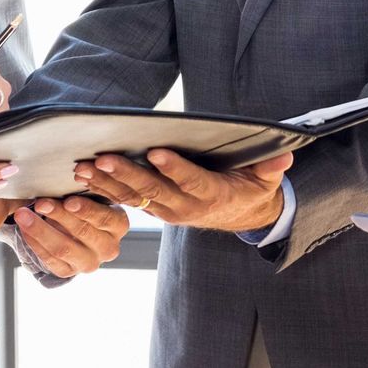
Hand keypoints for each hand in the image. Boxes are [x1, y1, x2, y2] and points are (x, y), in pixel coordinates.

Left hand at [13, 196, 130, 277]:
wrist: (79, 233)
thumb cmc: (86, 206)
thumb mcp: (93, 195)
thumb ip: (87, 188)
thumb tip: (72, 175)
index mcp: (119, 225)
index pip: (104, 218)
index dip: (86, 209)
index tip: (68, 200)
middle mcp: (109, 248)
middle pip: (82, 231)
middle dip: (58, 215)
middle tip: (40, 203)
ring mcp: (89, 263)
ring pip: (62, 248)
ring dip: (40, 229)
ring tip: (23, 215)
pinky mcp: (69, 272)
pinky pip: (49, 259)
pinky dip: (34, 242)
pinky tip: (24, 228)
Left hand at [75, 149, 293, 233]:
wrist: (240, 216)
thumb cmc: (251, 189)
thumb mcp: (265, 180)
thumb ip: (271, 169)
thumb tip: (284, 156)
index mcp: (211, 195)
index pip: (191, 181)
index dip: (175, 168)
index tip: (157, 152)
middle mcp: (184, 206)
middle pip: (153, 190)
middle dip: (127, 174)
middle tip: (104, 158)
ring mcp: (166, 210)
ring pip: (133, 198)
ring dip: (106, 184)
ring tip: (83, 169)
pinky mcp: (155, 208)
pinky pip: (126, 201)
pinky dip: (104, 190)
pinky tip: (82, 178)